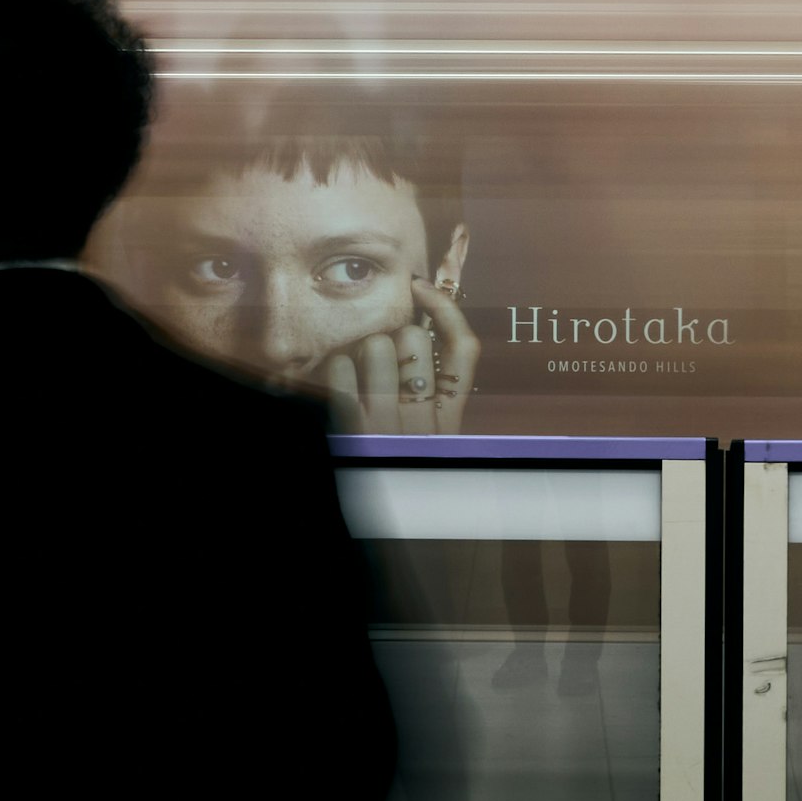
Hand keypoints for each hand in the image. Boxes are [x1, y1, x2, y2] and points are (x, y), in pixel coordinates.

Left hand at [318, 279, 479, 435]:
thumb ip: (428, 386)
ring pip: (378, 344)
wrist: (360, 514)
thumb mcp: (422, 429)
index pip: (464, 349)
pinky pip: (341, 367)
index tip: (419, 286)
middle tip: (378, 358)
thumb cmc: (389, 451)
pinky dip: (337, 366)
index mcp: (448, 423)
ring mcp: (388, 428)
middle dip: (393, 336)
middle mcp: (424, 425)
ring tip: (357, 372)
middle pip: (415, 338)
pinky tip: (340, 381)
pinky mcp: (351, 430)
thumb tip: (423, 317)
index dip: (445, 308)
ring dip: (362, 349)